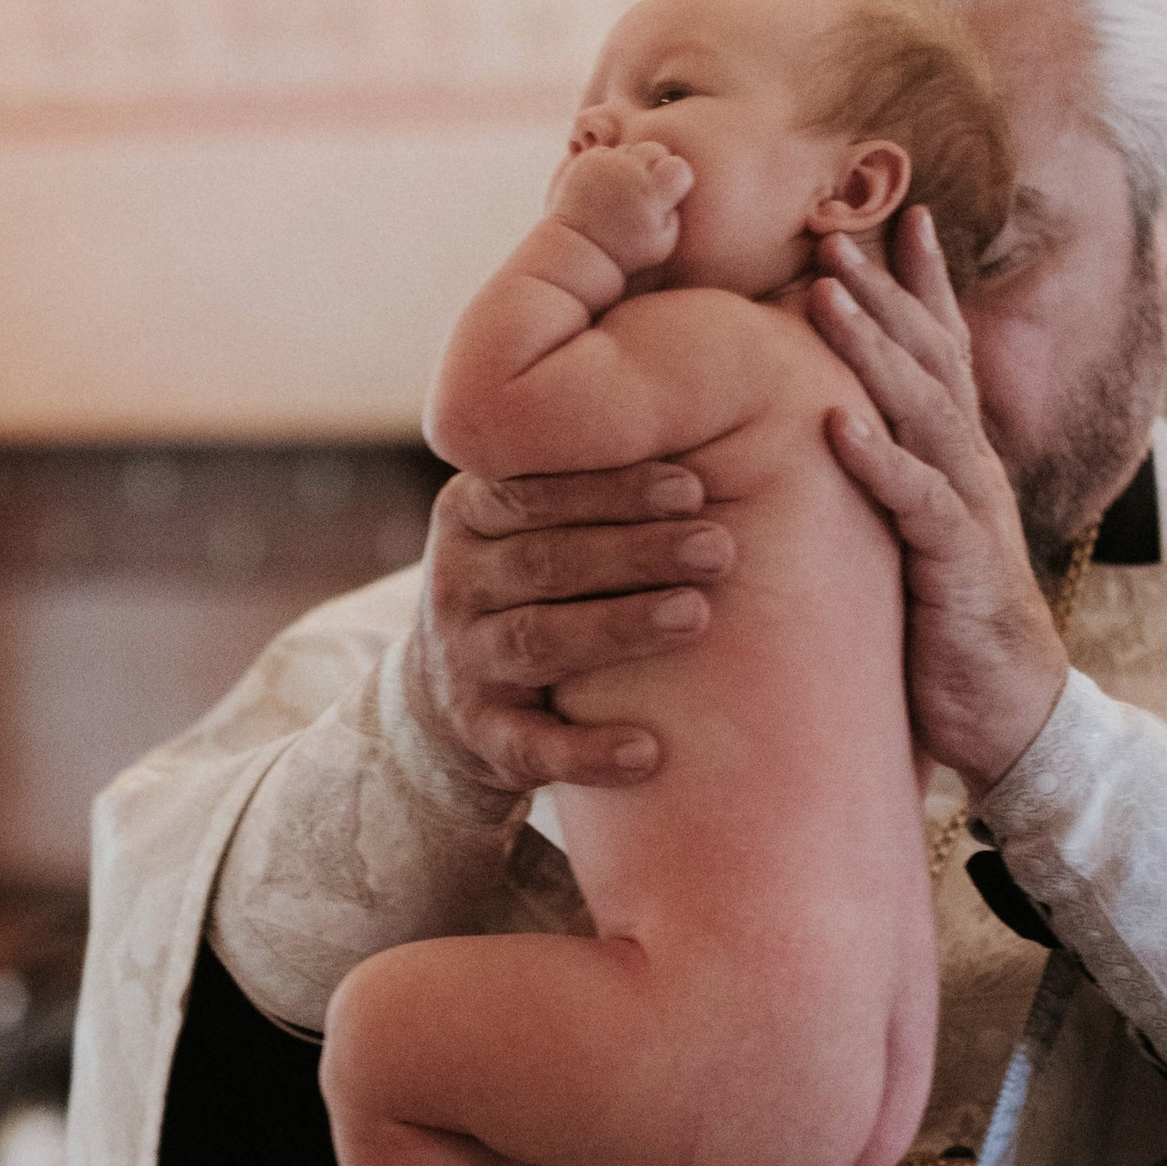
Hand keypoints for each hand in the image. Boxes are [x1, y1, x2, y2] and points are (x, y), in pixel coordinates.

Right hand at [403, 460, 732, 795]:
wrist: (447, 694)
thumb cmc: (529, 584)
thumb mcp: (528, 524)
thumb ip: (583, 481)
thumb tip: (705, 412)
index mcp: (469, 516)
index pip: (534, 495)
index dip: (613, 491)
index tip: (693, 488)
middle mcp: (456, 585)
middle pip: (546, 563)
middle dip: (636, 554)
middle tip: (719, 550)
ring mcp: (463, 663)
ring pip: (539, 642)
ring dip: (620, 628)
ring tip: (697, 617)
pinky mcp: (481, 735)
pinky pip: (532, 748)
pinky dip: (587, 753)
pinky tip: (648, 753)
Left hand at [545, 129, 691, 274]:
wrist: (580, 246)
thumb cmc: (626, 250)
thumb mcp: (663, 243)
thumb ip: (677, 212)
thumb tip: (678, 188)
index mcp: (651, 193)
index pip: (678, 166)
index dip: (677, 177)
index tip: (666, 192)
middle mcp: (629, 172)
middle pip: (656, 149)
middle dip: (655, 165)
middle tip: (645, 188)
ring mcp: (606, 164)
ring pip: (631, 149)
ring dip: (631, 164)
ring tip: (622, 191)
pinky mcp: (586, 161)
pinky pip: (607, 151)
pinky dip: (609, 164)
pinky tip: (605, 186)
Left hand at [808, 206, 1070, 792]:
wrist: (1011, 718)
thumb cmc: (946, 632)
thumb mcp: (910, 544)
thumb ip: (883, 490)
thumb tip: (824, 443)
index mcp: (956, 460)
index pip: (942, 353)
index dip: (920, 284)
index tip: (892, 217)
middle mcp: (968, 469)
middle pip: (928, 359)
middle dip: (884, 289)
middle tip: (832, 227)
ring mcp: (968, 510)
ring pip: (921, 411)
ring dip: (871, 348)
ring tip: (824, 293)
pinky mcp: (959, 565)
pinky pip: (916, 502)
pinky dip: (877, 461)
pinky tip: (837, 425)